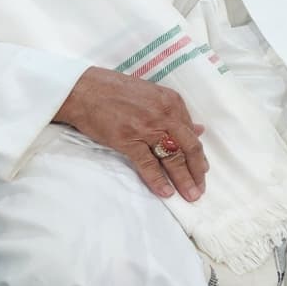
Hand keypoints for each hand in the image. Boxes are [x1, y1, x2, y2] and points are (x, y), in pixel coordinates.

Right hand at [54, 69, 209, 200]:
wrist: (85, 90)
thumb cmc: (116, 91)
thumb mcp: (153, 96)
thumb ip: (175, 113)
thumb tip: (198, 129)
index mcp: (173, 103)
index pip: (191, 134)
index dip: (198, 155)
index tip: (202, 170)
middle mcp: (165, 115)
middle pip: (189, 147)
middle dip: (197, 171)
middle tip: (201, 189)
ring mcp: (147, 128)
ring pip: (172, 157)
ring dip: (184, 179)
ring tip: (191, 195)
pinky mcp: (127, 139)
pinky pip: (147, 163)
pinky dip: (158, 179)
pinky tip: (166, 192)